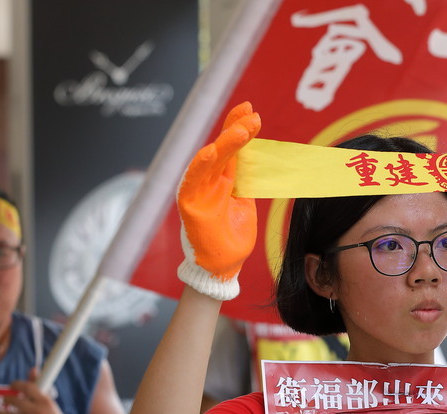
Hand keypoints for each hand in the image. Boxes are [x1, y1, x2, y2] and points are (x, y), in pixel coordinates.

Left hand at [0, 368, 74, 413]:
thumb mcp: (49, 402)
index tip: (12, 385)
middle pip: (16, 401)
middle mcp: (39, 412)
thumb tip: (33, 369)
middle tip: (3, 400)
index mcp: (45, 401)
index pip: (28, 387)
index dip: (17, 384)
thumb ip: (38, 386)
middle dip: (6, 400)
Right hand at [176, 102, 261, 299]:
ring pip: (210, 160)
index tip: (252, 112)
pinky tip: (210, 151)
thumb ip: (246, 181)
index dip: (239, 129)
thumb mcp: (246, 203)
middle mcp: (209, 183)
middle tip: (251, 113)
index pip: (232, 150)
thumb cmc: (234, 239)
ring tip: (241, 128)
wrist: (225, 267)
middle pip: (221, 149)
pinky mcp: (190, 205)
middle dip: (235, 128)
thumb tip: (256, 157)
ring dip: (225, 143)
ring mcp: (198, 192)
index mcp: (223, 181)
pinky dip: (200, 166)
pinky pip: (193, 181)